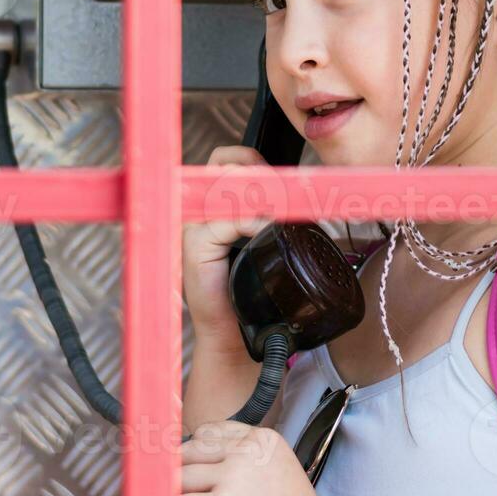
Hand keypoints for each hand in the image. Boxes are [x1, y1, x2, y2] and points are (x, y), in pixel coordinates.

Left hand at [180, 420, 316, 495]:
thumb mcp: (273, 464)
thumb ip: (242, 450)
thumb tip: (189, 446)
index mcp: (262, 439)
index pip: (209, 431)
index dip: (193, 448)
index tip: (185, 459)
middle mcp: (247, 454)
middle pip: (192, 450)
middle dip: (180, 468)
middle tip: (177, 481)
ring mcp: (233, 480)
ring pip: (182, 477)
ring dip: (177, 488)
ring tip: (176, 493)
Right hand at [184, 146, 273, 349]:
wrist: (236, 335)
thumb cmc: (250, 292)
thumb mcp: (264, 243)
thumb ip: (271, 214)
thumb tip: (303, 192)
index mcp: (215, 206)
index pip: (231, 160)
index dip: (258, 163)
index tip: (287, 183)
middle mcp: (200, 211)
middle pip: (225, 163)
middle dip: (259, 172)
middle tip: (283, 194)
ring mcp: (194, 228)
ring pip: (225, 186)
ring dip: (259, 195)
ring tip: (279, 213)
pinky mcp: (194, 248)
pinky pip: (226, 221)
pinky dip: (252, 222)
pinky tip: (266, 232)